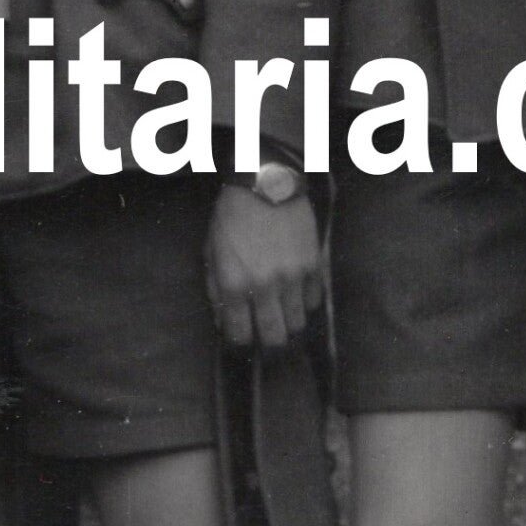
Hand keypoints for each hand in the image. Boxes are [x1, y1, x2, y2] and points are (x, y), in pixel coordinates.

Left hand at [207, 186, 323, 349]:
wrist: (265, 183)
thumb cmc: (231, 216)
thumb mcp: (211, 251)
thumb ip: (215, 289)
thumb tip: (224, 321)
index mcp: (234, 283)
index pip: (240, 334)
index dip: (240, 341)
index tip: (242, 336)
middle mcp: (264, 286)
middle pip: (274, 337)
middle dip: (269, 342)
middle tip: (266, 334)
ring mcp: (293, 277)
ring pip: (297, 323)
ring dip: (288, 323)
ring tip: (282, 314)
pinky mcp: (314, 266)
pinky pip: (315, 300)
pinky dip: (305, 303)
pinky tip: (296, 293)